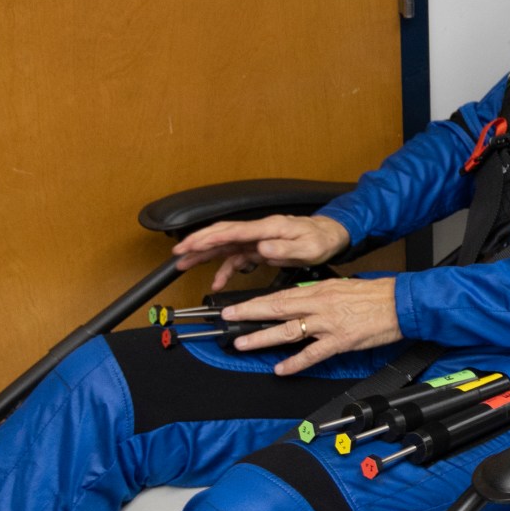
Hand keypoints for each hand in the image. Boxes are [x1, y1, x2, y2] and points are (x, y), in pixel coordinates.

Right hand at [172, 214, 351, 290]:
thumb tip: (263, 247)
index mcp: (269, 227)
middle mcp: (260, 231)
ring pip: (225, 245)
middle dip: (198, 242)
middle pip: (222, 234)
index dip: (210, 237)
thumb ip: (285, 247)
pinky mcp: (260, 248)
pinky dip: (225, 269)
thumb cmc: (321, 239)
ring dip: (204, 255)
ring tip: (184, 265)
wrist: (332, 236)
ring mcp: (258, 239)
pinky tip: (218, 282)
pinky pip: (237, 258)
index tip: (191, 244)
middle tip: (178, 253)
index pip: (233, 231)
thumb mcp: (308, 247)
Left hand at [219, 275, 402, 376]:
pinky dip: (295, 363)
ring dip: (262, 338)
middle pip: (276, 308)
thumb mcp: (343, 287)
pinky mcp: (340, 341)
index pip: (280, 295)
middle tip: (227, 319)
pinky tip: (280, 369)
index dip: (255, 301)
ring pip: (288, 330)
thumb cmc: (376, 294)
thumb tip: (300, 301)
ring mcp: (328, 324)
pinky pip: (312, 354)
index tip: (236, 306)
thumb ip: (319, 295)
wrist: (400, 303)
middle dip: (248, 314)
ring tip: (243, 344)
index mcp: (320, 290)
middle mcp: (320, 305)